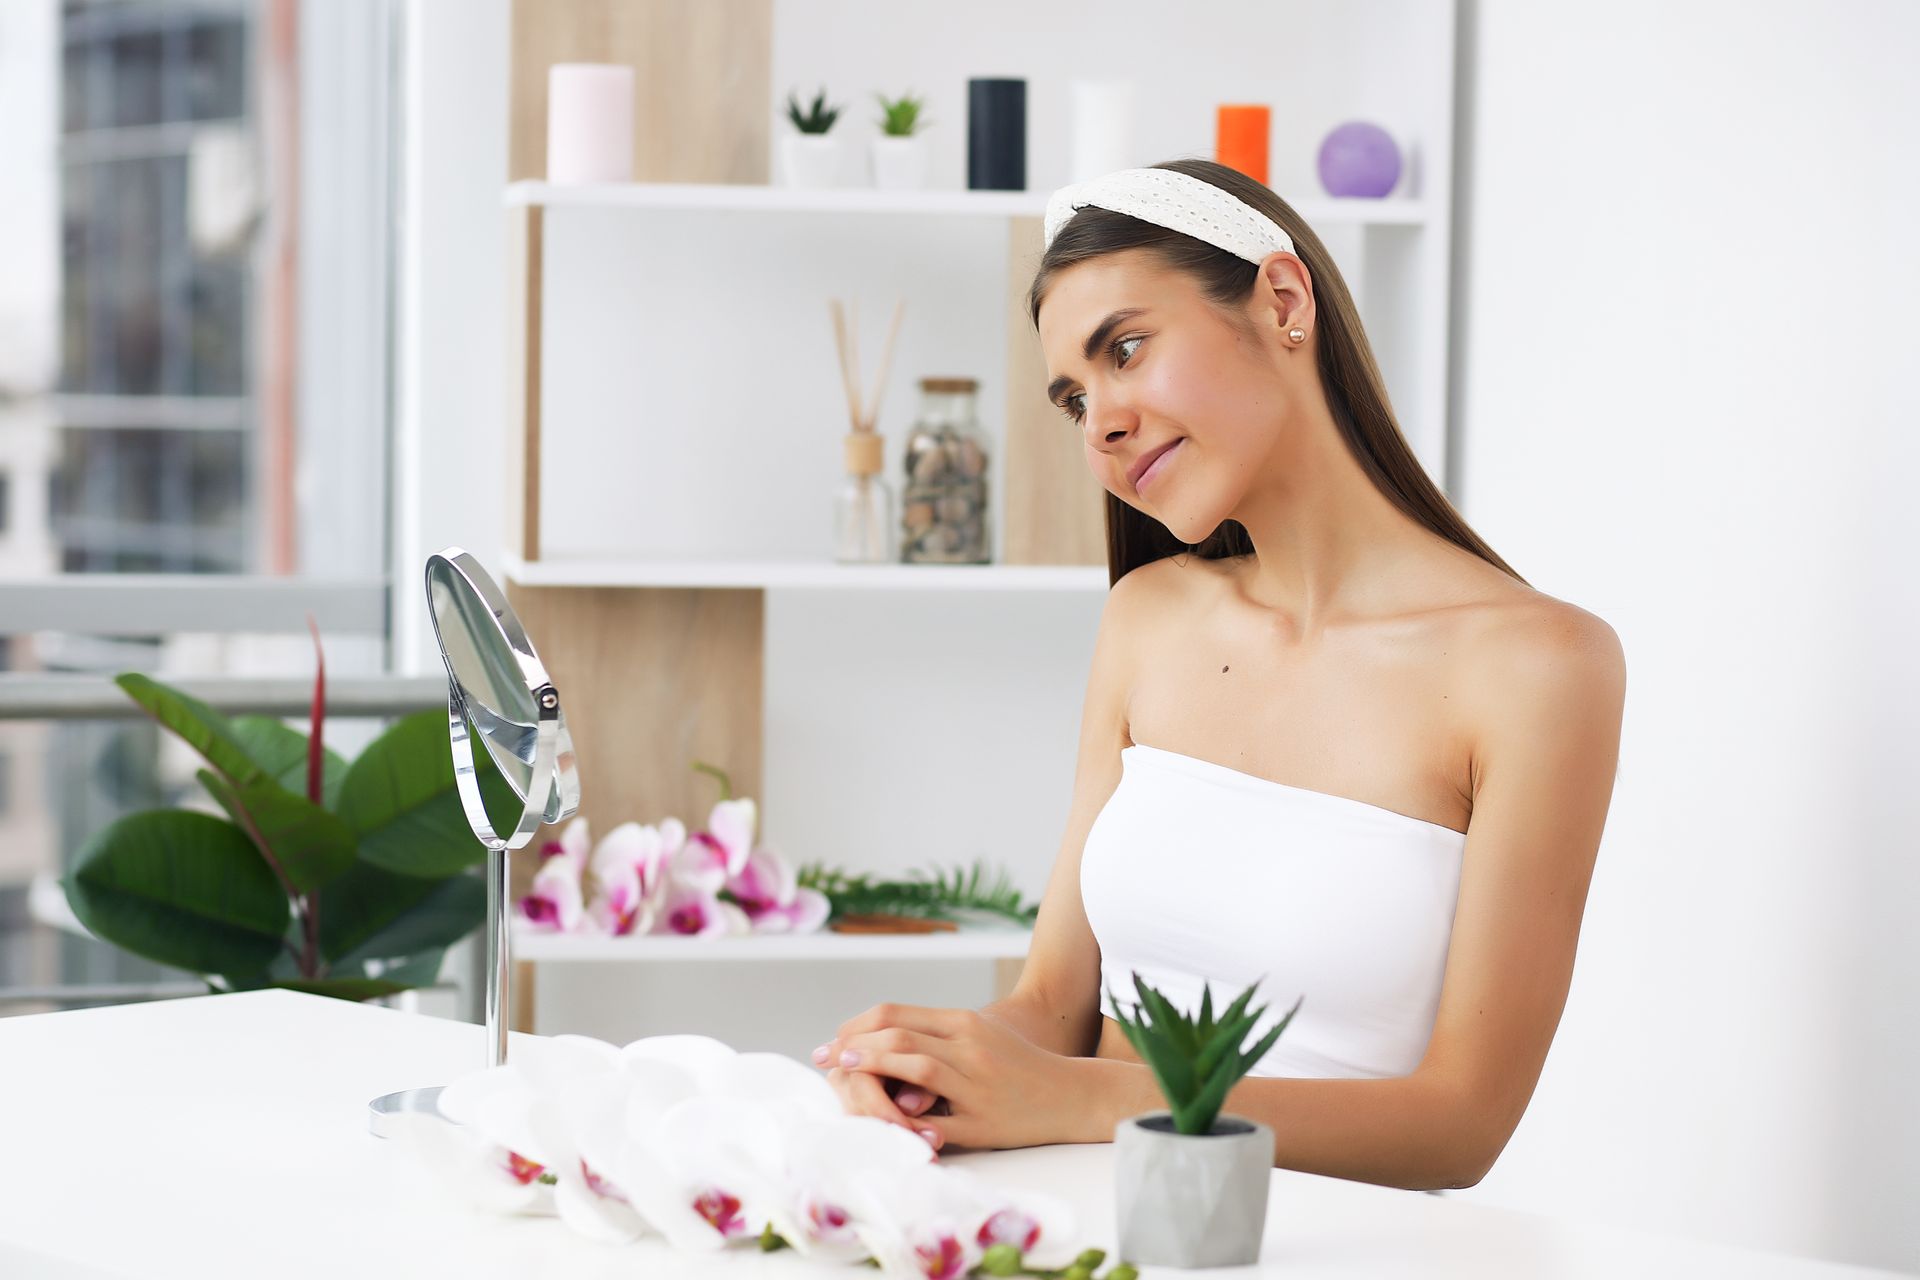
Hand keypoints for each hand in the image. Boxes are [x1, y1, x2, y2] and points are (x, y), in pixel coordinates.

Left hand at [813, 1003, 1084, 1152]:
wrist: (1069, 1094)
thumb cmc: (1016, 1065)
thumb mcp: (977, 1035)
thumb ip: (934, 1034)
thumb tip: (879, 1039)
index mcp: (962, 1023)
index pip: (895, 1014)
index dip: (856, 1026)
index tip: (831, 1041)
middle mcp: (968, 1047)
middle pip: (899, 1035)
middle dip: (853, 1046)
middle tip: (824, 1057)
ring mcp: (976, 1083)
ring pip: (916, 1067)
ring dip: (873, 1068)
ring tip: (844, 1073)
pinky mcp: (983, 1121)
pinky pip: (938, 1121)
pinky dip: (907, 1120)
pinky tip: (883, 1121)